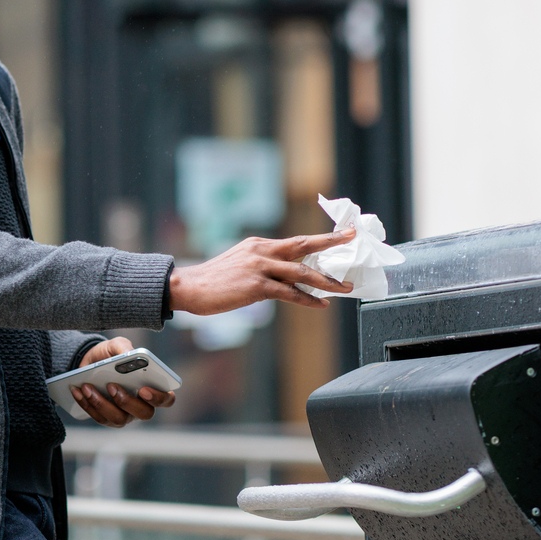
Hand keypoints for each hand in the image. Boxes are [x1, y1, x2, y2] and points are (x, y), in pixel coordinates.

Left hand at [70, 337, 174, 427]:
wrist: (89, 362)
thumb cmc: (111, 355)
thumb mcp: (116, 345)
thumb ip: (124, 347)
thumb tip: (128, 356)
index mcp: (153, 387)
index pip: (166, 399)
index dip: (159, 398)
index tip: (144, 389)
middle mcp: (142, 405)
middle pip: (144, 413)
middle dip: (127, 401)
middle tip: (112, 386)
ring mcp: (125, 415)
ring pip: (119, 419)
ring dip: (102, 403)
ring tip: (87, 387)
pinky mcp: (107, 419)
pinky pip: (99, 417)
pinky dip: (87, 404)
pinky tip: (78, 390)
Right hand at [166, 228, 355, 315]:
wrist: (188, 287)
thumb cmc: (213, 281)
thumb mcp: (241, 265)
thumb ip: (264, 267)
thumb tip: (286, 278)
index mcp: (259, 245)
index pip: (296, 242)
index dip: (320, 239)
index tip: (340, 234)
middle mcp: (262, 251)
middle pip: (304, 245)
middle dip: (331, 242)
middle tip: (352, 239)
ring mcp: (260, 267)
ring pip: (302, 272)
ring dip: (327, 280)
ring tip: (345, 287)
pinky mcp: (256, 285)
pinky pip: (289, 293)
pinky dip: (307, 299)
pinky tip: (320, 304)